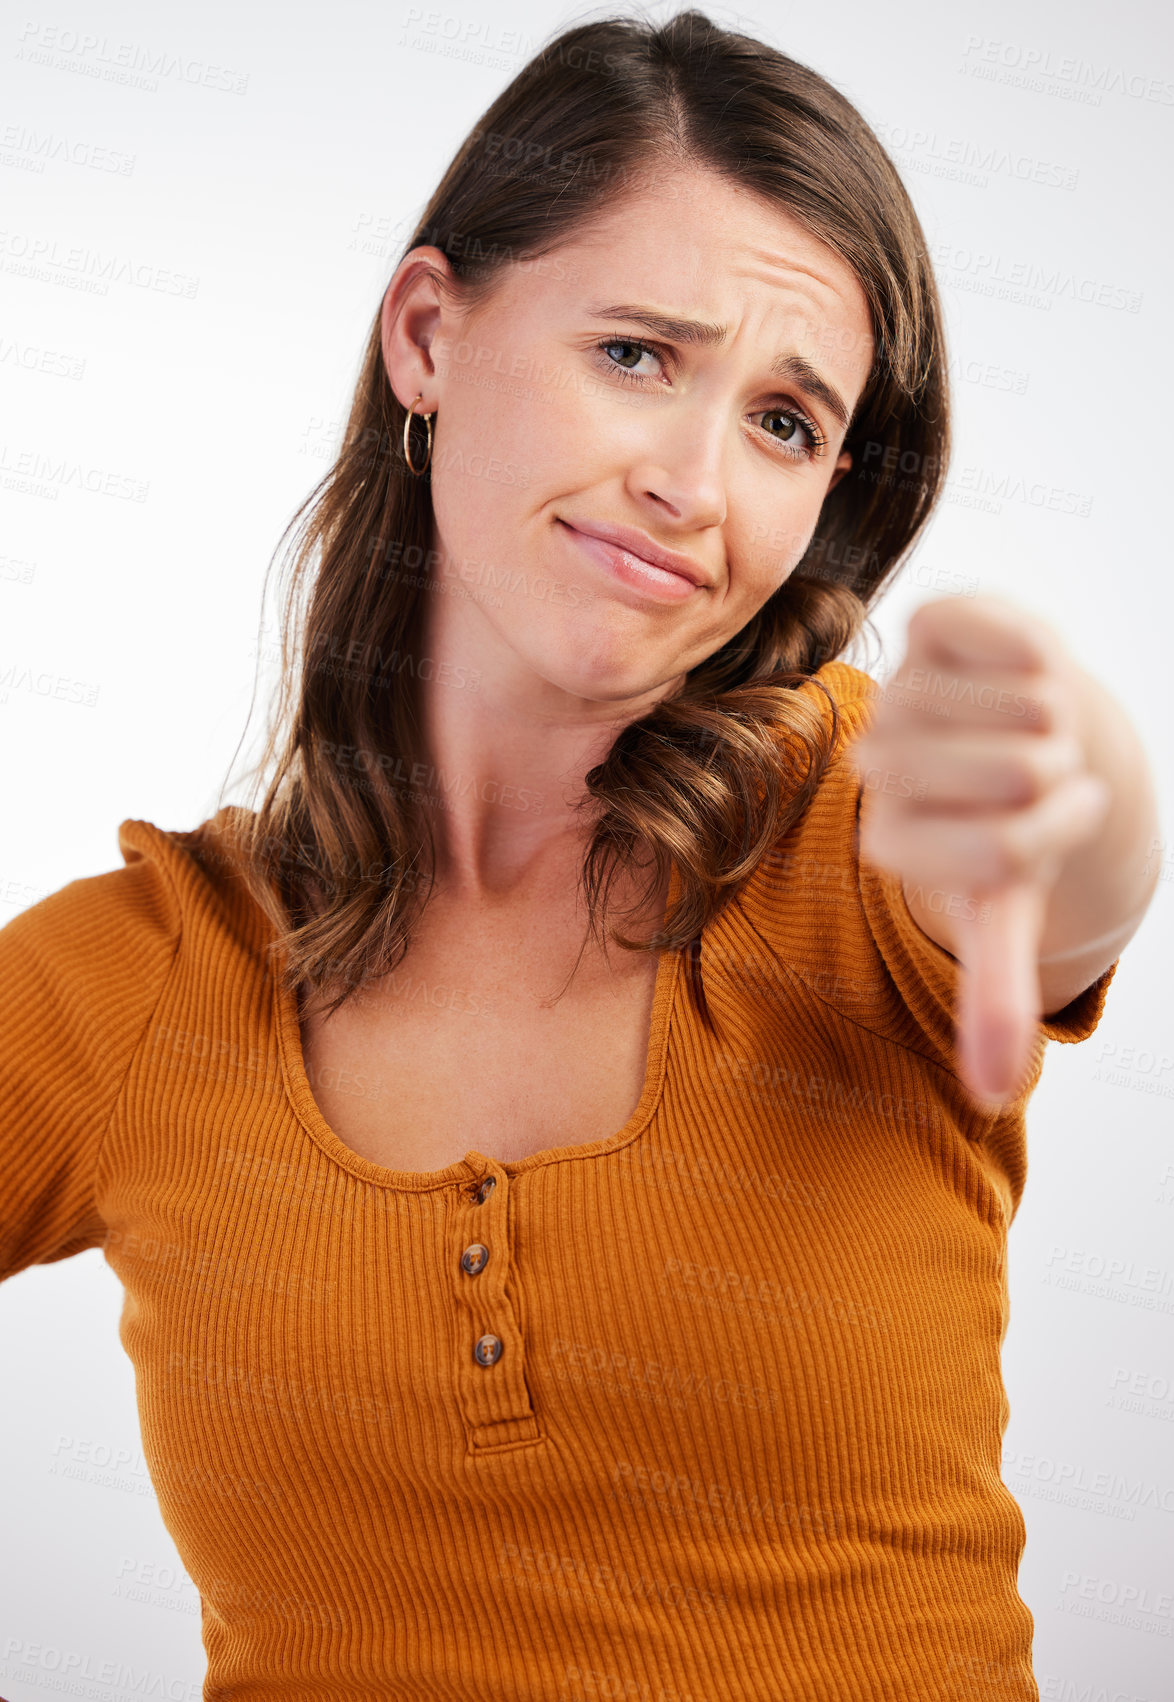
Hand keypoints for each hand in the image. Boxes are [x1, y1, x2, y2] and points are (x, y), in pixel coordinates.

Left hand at [844, 594, 1110, 1109]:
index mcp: (891, 840)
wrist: (1017, 736)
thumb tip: (992, 1090)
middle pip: (1020, 775)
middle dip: (1062, 779)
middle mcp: (880, 766)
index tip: (1040, 829)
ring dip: (1058, 722)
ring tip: (1033, 730)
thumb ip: (990, 994)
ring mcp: (904, 690)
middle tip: (1042, 777)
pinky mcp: (933, 626)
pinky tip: (1024, 674)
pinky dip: (1042, 656)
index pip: (1000, 854)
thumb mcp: (1006, 911)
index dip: (1052, 838)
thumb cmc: (1011, 826)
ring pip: (1028, 707)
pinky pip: (1008, 637)